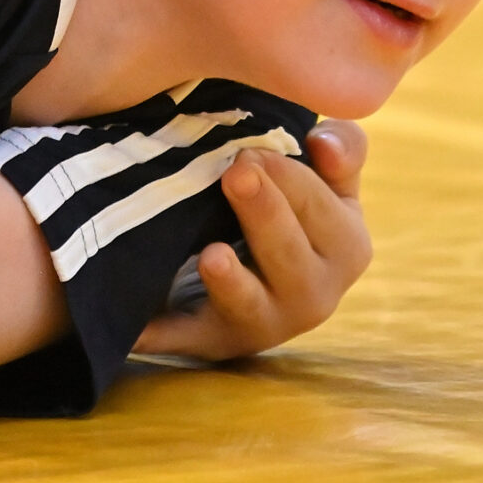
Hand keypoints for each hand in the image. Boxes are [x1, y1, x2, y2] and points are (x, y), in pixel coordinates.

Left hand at [130, 120, 371, 360]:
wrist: (256, 271)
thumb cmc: (294, 210)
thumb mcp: (327, 179)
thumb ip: (341, 148)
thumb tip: (323, 141)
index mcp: (345, 249)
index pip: (322, 209)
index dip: (288, 177)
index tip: (249, 149)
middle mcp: (314, 296)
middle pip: (291, 258)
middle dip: (265, 214)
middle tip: (236, 172)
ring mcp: (264, 324)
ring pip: (250, 306)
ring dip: (231, 283)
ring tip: (211, 256)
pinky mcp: (214, 341)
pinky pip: (187, 339)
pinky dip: (160, 334)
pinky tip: (136, 327)